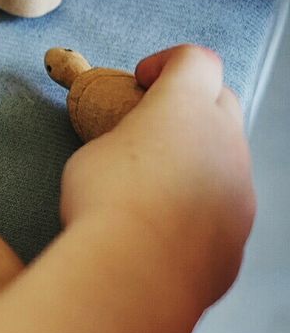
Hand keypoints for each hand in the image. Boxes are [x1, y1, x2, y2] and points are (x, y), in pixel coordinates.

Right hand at [59, 45, 254, 303]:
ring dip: (196, 160)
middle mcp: (225, 140)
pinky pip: (224, 207)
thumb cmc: (103, 202)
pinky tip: (162, 229)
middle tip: (149, 128)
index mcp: (185, 108)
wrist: (134, 273)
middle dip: (190, 106)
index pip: (196, 60)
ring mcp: (240, 189)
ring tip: (151, 187)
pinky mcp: (239, 234)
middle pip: (222, 102)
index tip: (141, 81)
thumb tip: (131, 154)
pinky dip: (198, 207)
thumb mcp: (93, 152)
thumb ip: (124, 140)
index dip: (168, 62)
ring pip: (227, 158)